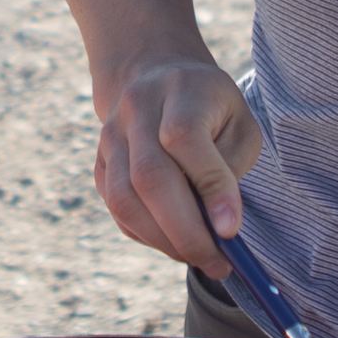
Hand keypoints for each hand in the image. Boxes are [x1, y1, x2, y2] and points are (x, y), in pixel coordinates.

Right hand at [88, 52, 263, 277]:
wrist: (153, 75)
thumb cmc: (210, 107)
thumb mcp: (239, 122)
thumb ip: (230, 167)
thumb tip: (219, 225)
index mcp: (181, 89)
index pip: (184, 139)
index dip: (209, 187)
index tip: (232, 230)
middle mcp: (136, 109)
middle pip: (150, 176)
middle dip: (185, 231)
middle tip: (217, 262)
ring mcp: (110, 136)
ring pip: (125, 199)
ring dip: (164, 240)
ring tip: (198, 257)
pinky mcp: (98, 163)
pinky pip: (116, 209)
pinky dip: (146, 235)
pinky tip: (173, 241)